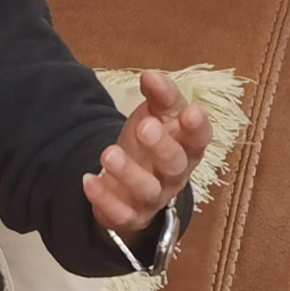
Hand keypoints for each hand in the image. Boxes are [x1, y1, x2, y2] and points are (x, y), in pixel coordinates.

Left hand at [82, 68, 213, 237]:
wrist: (132, 185)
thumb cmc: (150, 144)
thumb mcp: (157, 116)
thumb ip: (159, 96)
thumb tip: (151, 75)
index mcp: (187, 148)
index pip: (199, 139)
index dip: (198, 128)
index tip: (191, 111)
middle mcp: (175, 175)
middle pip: (175, 165)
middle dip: (162, 147)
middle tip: (145, 126)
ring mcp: (154, 197)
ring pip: (149, 190)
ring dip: (129, 173)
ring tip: (108, 153)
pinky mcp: (131, 215)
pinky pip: (122, 213)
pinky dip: (105, 200)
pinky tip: (89, 181)